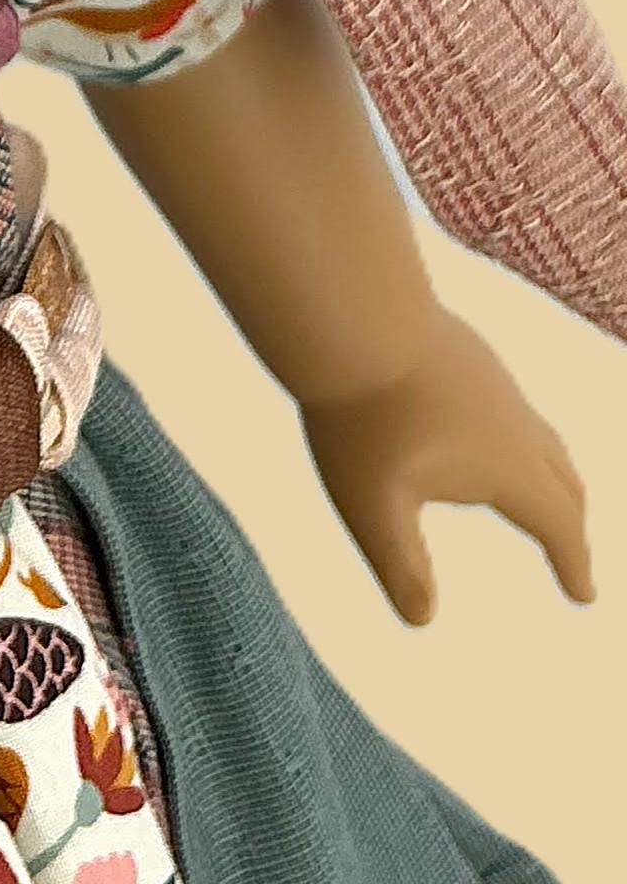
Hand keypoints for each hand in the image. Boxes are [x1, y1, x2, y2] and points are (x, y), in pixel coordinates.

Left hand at [299, 308, 593, 624]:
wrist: (351, 313)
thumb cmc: (359, 415)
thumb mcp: (371, 502)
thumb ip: (398, 563)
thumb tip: (421, 620)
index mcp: (508, 466)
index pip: (558, 525)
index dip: (574, 563)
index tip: (583, 594)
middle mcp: (514, 421)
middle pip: (563, 479)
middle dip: (569, 520)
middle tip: (570, 550)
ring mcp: (493, 378)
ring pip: (539, 432)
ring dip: (548, 469)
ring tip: (537, 488)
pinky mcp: (466, 348)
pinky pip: (505, 398)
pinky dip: (513, 428)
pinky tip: (479, 424)